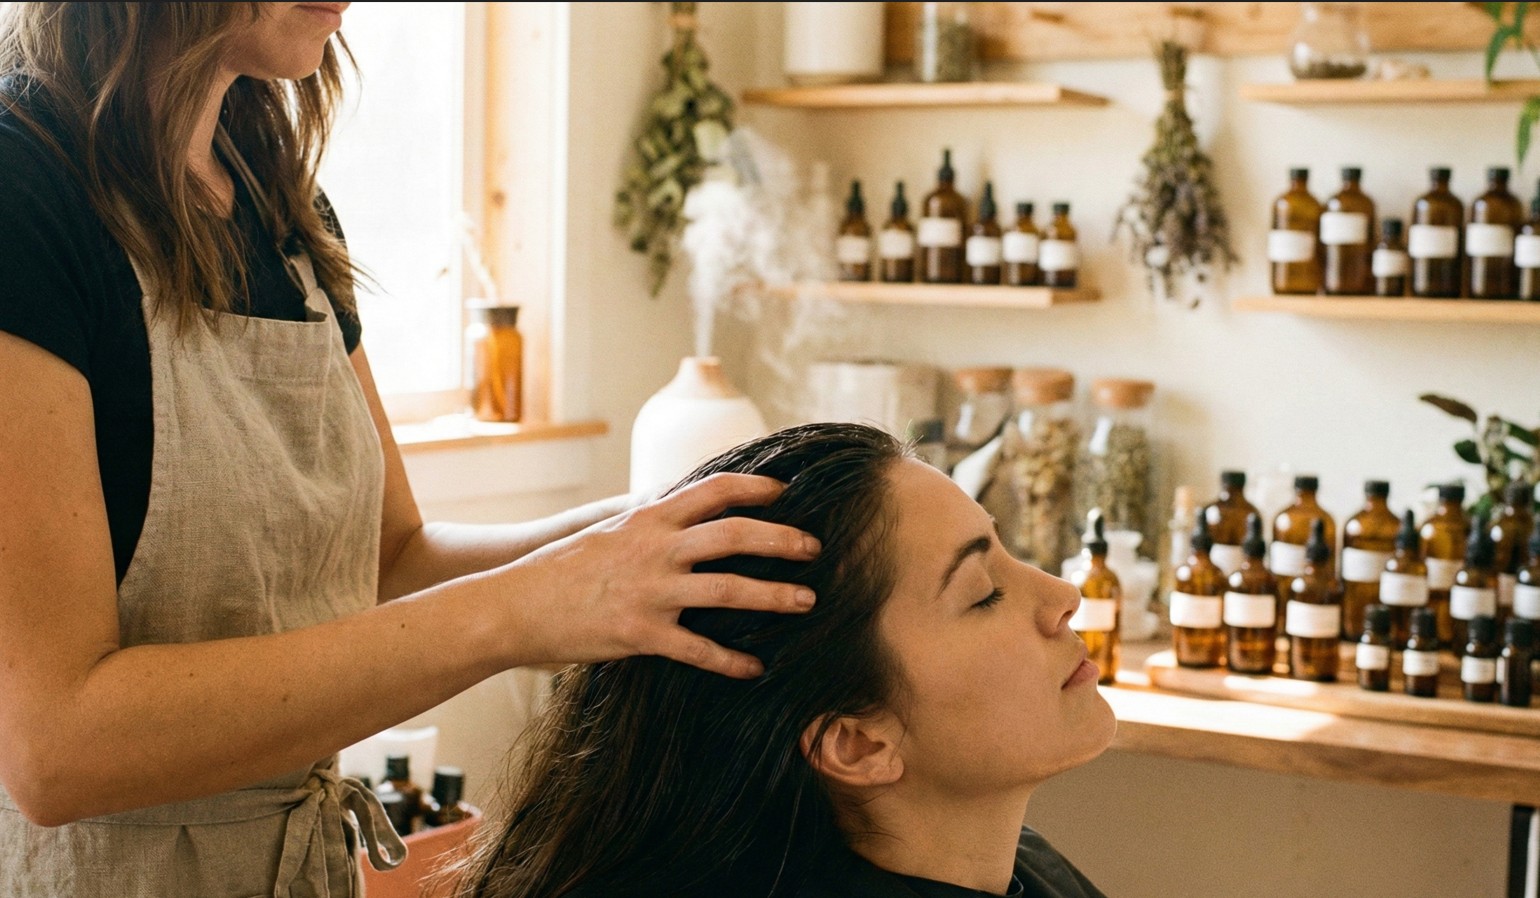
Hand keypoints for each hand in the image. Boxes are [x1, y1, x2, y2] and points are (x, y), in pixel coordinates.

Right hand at [503, 473, 819, 677]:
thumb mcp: (607, 530)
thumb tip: (681, 504)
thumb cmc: (560, 568)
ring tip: (806, 601)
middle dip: (782, 540)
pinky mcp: (641, 633)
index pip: (714, 490)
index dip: (755, 488)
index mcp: (649, 518)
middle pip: (736, 536)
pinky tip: (754, 669)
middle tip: (814, 549)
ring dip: (775, 596)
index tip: (785, 492)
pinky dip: (732, 662)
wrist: (514, 606)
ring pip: (730, 590)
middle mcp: (656, 549)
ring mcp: (651, 591)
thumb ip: (648, 521)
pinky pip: (699, 650)